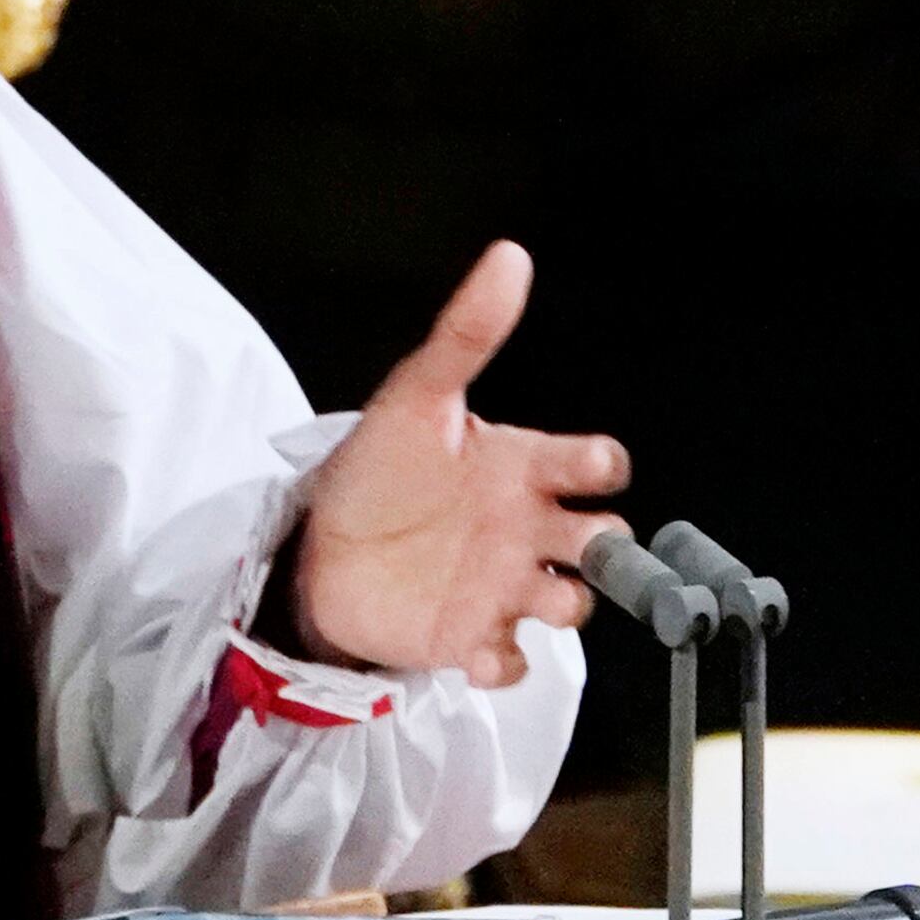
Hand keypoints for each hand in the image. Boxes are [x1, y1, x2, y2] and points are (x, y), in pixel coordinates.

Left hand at [292, 242, 629, 687]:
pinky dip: (506, 662)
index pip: (599, 465)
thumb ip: (466, 332)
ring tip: (523, 594)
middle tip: (578, 544)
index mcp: (523, 466)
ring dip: (561, 604)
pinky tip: (478, 647)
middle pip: (605, 542)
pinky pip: (514, 662)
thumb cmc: (374, 468)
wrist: (314, 544)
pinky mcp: (469, 637)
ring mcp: (503, 585)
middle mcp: (525, 527)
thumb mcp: (416, 393)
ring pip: (570, 605)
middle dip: (606, 549)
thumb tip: (508, 257)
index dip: (600, 466)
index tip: (580, 466)